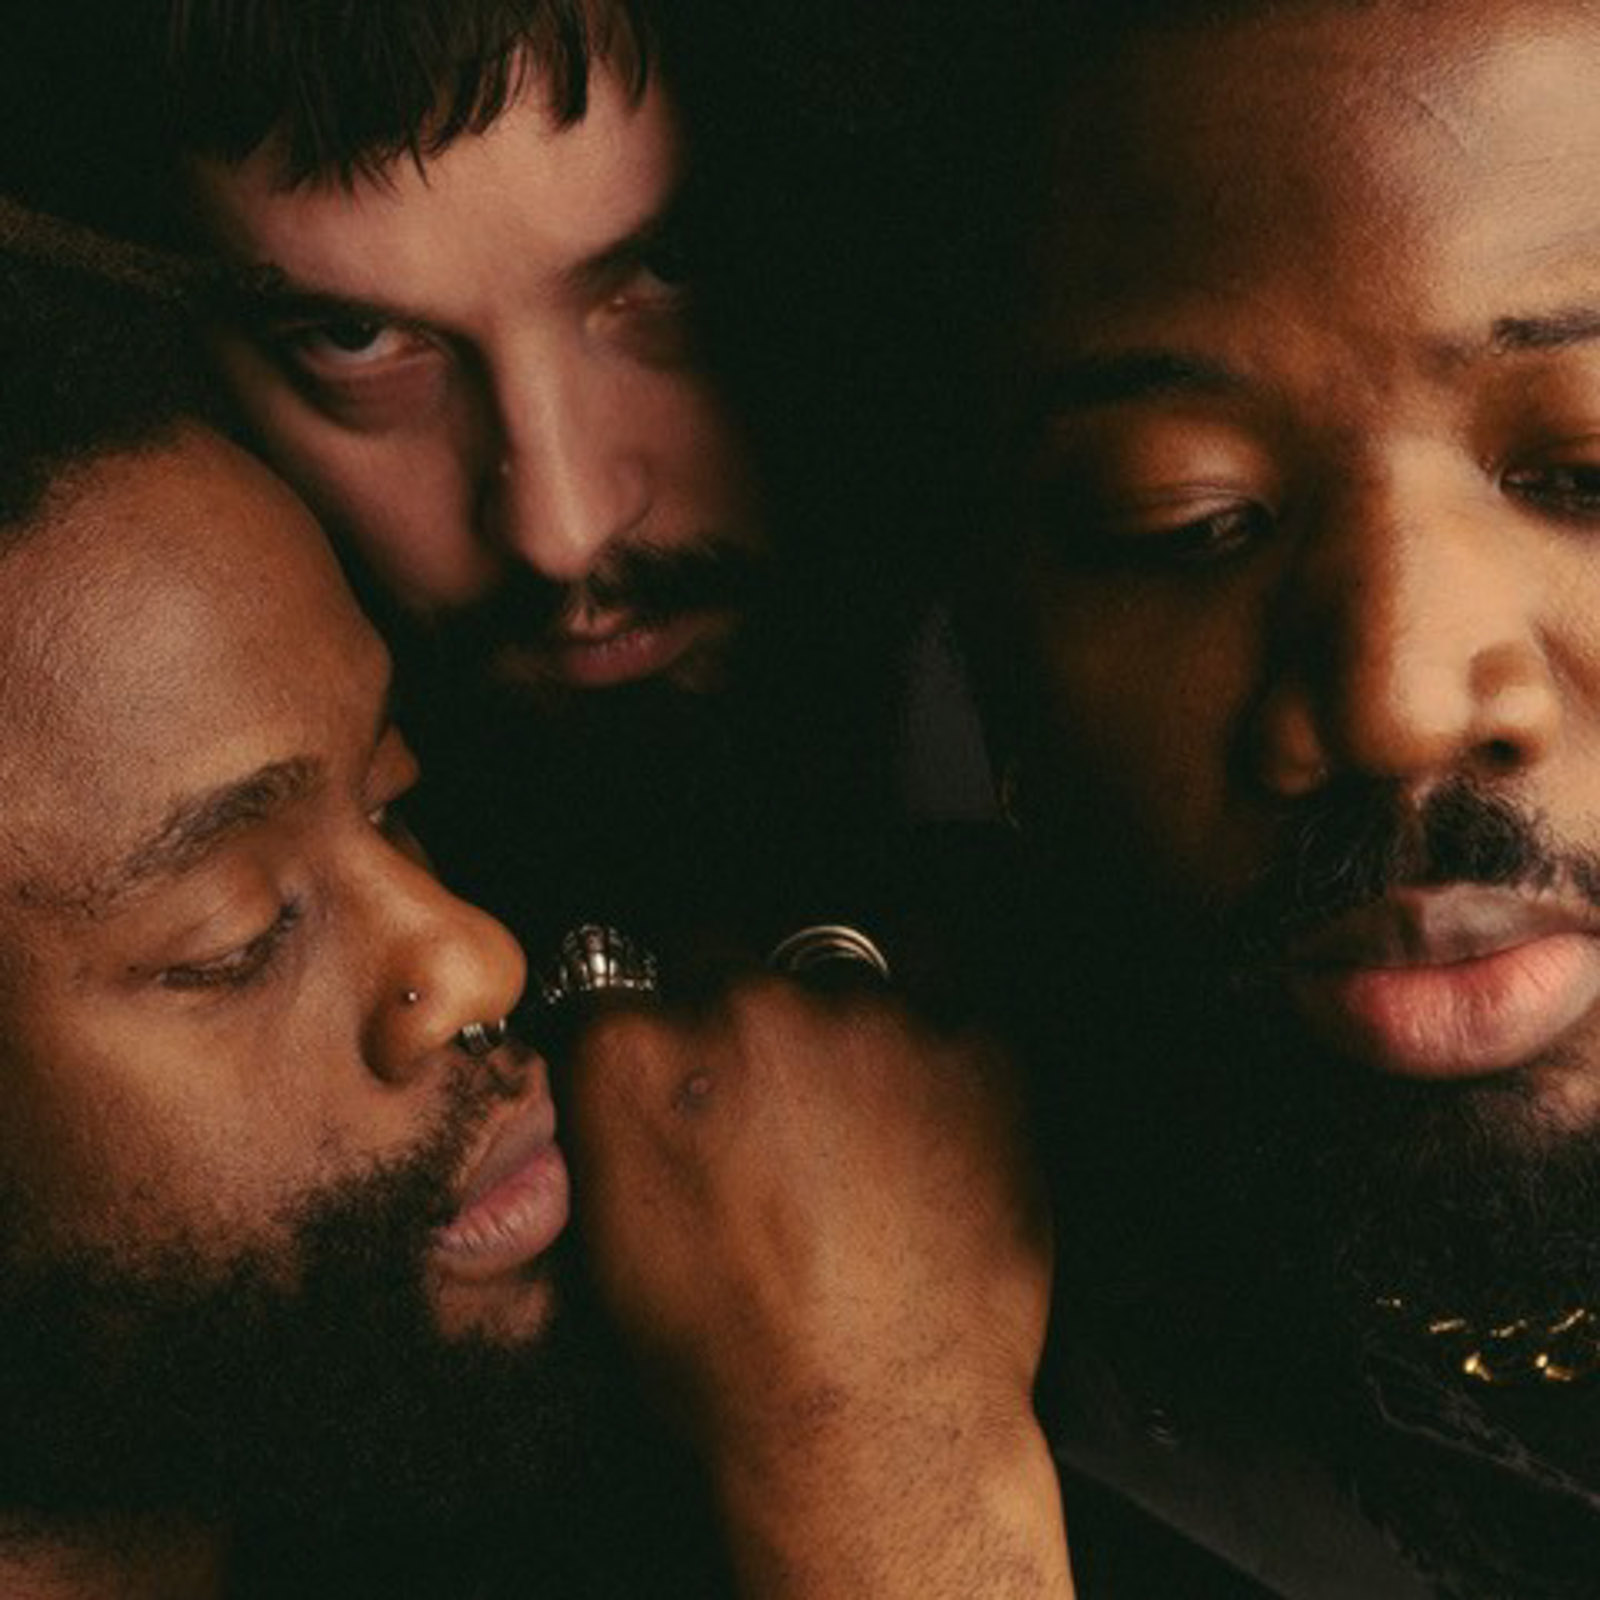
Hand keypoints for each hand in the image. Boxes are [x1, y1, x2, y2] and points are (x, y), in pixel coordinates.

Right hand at [564, 977, 1070, 1597]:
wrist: (876, 1428)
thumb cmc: (738, 1361)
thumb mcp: (615, 1242)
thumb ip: (613, 1124)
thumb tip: (626, 1079)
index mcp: (635, 1058)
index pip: (616, 977)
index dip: (647, 1018)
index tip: (672, 1048)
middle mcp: (743, 1011)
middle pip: (723, 951)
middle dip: (736, 1009)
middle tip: (767, 1092)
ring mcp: (861, 1018)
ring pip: (840, 957)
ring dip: (839, 1014)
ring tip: (856, 1104)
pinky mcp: (962, 1041)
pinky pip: (945, 986)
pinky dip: (932, 1033)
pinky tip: (924, 1104)